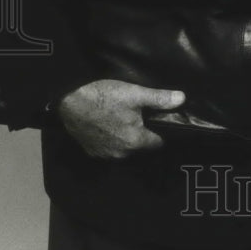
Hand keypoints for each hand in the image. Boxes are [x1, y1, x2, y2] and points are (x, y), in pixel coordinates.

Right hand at [56, 79, 184, 158]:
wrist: (68, 101)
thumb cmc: (103, 97)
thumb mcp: (135, 94)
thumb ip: (159, 99)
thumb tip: (182, 99)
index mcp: (135, 142)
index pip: (158, 143)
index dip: (162, 132)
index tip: (162, 122)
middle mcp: (121, 154)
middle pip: (140, 146)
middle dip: (143, 134)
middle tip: (142, 117)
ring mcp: (104, 155)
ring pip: (124, 148)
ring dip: (126, 138)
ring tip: (125, 121)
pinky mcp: (90, 151)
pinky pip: (108, 148)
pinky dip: (111, 140)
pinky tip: (108, 126)